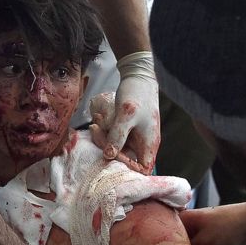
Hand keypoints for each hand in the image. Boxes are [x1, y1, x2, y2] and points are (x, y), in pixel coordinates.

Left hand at [92, 52, 159, 174]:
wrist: (138, 75)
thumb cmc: (137, 94)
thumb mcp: (126, 115)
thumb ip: (118, 136)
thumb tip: (109, 156)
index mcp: (149, 144)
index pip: (142, 169)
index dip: (128, 168)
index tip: (112, 155)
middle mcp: (143, 143)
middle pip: (125, 159)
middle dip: (108, 148)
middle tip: (96, 131)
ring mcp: (134, 136)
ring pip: (116, 147)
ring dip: (104, 137)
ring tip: (97, 121)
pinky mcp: (126, 129)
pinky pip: (113, 136)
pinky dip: (105, 130)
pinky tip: (99, 118)